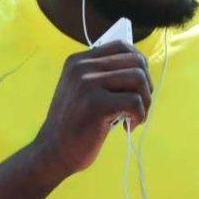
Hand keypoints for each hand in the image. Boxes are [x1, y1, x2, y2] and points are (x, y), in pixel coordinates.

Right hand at [34, 40, 152, 179]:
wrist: (52, 152)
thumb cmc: (74, 124)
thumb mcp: (83, 90)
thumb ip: (104, 75)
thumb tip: (142, 67)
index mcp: (78, 60)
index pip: (122, 46)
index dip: (139, 64)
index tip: (138, 86)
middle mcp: (82, 67)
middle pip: (136, 61)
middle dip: (146, 85)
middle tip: (140, 106)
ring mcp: (88, 83)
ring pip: (138, 78)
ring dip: (145, 101)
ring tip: (134, 117)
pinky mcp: (97, 103)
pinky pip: (135, 101)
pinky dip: (139, 116)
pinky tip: (128, 127)